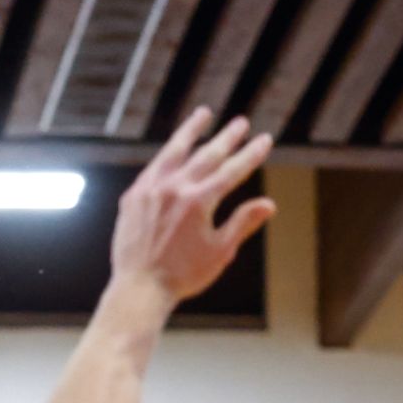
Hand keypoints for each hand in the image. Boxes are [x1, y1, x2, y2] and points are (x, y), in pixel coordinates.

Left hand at [112, 109, 274, 304]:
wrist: (139, 288)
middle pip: (206, 154)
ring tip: (204, 114)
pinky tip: (174, 149)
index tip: (264, 140)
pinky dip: (167, 156)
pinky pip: (154, 168)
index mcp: (199, 201)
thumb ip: (242, 223)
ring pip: (175, 151)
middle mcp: (174, 188)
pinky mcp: (133, 197)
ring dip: (191, 131)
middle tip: (241, 123)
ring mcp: (150, 189)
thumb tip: (269, 204)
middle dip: (227, 137)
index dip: (250, 154)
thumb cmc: (183, 276)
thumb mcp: (220, 252)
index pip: (232, 170)